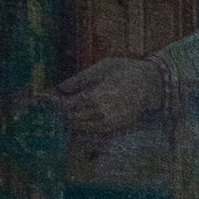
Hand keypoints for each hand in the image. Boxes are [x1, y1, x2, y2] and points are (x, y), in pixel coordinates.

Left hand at [51, 52, 171, 154]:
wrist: (151, 84)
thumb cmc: (126, 70)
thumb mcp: (102, 67)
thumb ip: (80, 79)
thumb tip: (61, 87)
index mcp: (93, 96)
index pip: (67, 105)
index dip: (54, 103)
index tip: (46, 99)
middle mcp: (99, 113)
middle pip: (72, 118)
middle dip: (61, 113)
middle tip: (54, 106)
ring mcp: (108, 122)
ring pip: (82, 128)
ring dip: (71, 122)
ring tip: (65, 114)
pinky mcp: (116, 127)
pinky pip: (94, 132)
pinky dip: (84, 128)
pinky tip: (81, 121)